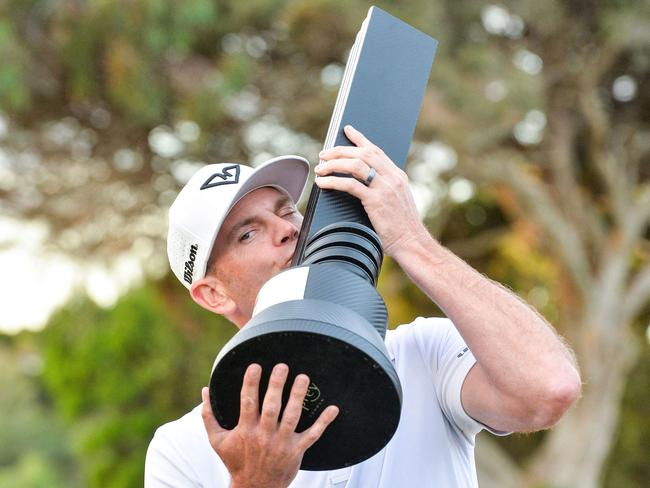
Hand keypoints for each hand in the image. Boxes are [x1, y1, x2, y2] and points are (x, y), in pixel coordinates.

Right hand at [201, 363, 338, 487]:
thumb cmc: (235, 461)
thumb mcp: (217, 440)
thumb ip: (209, 416)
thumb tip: (204, 391)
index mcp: (246, 430)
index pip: (248, 403)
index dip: (251, 384)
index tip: (255, 366)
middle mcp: (264, 435)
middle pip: (272, 407)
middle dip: (277, 386)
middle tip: (282, 366)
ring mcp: (282, 443)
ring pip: (292, 417)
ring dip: (298, 396)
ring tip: (304, 377)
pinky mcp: (296, 451)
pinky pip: (312, 435)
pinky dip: (324, 422)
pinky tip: (333, 408)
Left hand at [315, 125, 426, 255]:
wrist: (412, 242)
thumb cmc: (402, 227)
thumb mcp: (397, 201)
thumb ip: (385, 189)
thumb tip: (365, 184)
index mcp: (398, 176)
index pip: (376, 150)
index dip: (360, 138)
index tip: (347, 130)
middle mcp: (392, 177)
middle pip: (363, 153)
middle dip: (340, 150)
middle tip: (324, 154)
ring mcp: (385, 188)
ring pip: (355, 164)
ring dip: (334, 163)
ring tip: (320, 168)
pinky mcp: (375, 201)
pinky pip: (350, 184)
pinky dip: (333, 181)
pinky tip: (323, 183)